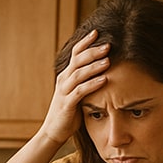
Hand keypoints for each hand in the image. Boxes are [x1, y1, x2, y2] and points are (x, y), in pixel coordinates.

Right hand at [40, 30, 109, 144]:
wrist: (54, 131)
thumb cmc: (69, 111)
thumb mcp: (77, 91)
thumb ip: (86, 80)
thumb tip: (105, 68)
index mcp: (66, 75)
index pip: (75, 53)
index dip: (85, 42)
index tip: (97, 31)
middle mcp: (63, 80)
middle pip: (78, 60)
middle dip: (93, 51)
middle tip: (109, 45)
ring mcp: (64, 91)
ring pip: (79, 74)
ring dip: (94, 66)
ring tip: (108, 60)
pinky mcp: (67, 104)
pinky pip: (80, 91)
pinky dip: (92, 84)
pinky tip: (104, 80)